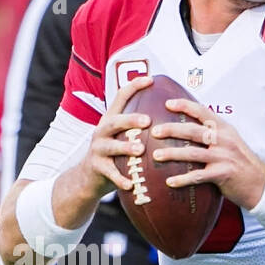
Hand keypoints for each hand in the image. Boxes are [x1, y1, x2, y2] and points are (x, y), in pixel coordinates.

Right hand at [78, 74, 153, 203]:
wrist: (90, 178)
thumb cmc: (117, 156)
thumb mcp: (124, 137)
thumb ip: (140, 128)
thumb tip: (174, 118)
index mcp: (112, 120)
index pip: (120, 97)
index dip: (134, 87)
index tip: (151, 79)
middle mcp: (102, 131)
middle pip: (114, 121)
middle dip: (130, 119)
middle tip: (147, 121)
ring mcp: (98, 149)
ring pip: (111, 146)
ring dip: (125, 147)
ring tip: (140, 150)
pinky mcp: (97, 168)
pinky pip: (110, 173)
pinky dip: (120, 179)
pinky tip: (130, 184)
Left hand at [153, 98, 264, 208]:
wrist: (261, 183)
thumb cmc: (241, 162)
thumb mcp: (231, 140)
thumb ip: (214, 132)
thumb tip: (190, 125)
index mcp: (224, 129)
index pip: (203, 112)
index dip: (185, 106)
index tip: (167, 103)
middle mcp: (223, 140)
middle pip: (193, 131)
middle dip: (171, 130)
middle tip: (154, 131)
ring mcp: (223, 157)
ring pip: (192, 153)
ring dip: (172, 154)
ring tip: (156, 156)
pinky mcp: (222, 174)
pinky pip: (198, 176)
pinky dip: (182, 179)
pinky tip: (169, 181)